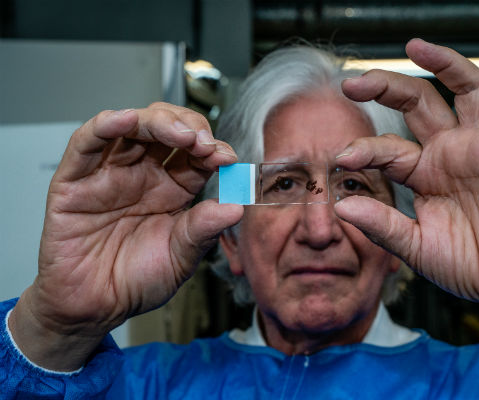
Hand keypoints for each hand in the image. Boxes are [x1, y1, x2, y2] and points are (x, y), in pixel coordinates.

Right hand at [10, 103, 242, 369]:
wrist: (95, 308)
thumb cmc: (137, 281)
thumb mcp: (181, 258)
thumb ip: (204, 230)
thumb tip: (237, 207)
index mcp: (173, 189)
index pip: (195, 154)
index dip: (212, 149)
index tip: (227, 158)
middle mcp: (143, 174)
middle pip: (166, 130)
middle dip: (189, 128)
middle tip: (204, 143)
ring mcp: (109, 174)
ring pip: (132, 128)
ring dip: (157, 121)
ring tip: (180, 133)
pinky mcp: (74, 180)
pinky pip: (87, 144)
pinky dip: (106, 126)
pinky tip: (127, 120)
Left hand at [335, 19, 478, 342]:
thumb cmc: (468, 266)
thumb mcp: (416, 248)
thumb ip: (382, 225)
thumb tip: (341, 206)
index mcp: (421, 174)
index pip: (388, 149)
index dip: (365, 149)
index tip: (342, 158)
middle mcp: (448, 153)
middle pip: (417, 102)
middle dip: (384, 87)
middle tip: (352, 82)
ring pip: (462, 89)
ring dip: (442, 63)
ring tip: (413, 46)